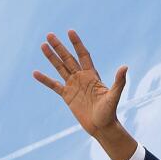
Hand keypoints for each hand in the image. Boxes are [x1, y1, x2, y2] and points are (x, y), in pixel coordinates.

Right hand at [33, 30, 136, 159]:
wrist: (102, 128)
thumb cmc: (110, 113)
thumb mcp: (114, 96)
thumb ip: (119, 82)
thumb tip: (125, 67)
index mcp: (92, 76)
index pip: (83, 55)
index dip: (77, 44)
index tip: (70, 31)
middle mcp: (82, 78)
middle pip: (68, 59)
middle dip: (60, 47)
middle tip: (49, 35)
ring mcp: (73, 86)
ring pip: (60, 68)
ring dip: (52, 58)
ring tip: (43, 45)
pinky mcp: (67, 96)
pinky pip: (54, 85)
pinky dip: (45, 80)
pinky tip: (35, 73)